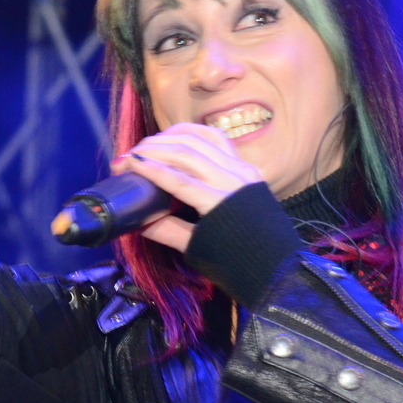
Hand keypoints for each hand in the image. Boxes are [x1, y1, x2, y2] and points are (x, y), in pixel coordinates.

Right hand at [111, 122, 262, 252]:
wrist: (278, 269)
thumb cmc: (237, 265)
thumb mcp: (198, 250)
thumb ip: (167, 231)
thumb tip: (138, 219)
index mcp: (220, 203)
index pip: (177, 179)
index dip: (147, 169)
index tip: (123, 164)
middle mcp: (234, 179)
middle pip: (185, 153)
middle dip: (152, 150)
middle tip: (126, 156)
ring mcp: (243, 170)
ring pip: (200, 140)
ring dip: (169, 138)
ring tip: (145, 145)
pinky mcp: (248, 167)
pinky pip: (217, 140)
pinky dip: (193, 134)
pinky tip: (174, 136)